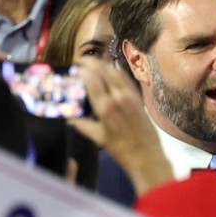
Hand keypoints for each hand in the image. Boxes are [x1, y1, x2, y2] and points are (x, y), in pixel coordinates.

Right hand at [73, 61, 172, 194]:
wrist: (146, 155)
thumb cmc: (120, 149)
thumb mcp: (98, 138)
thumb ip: (83, 125)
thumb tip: (69, 119)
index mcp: (105, 107)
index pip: (92, 80)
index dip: (83, 71)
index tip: (76, 68)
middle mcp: (118, 97)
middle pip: (104, 71)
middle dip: (92, 63)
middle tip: (82, 60)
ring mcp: (130, 95)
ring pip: (116, 72)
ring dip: (104, 64)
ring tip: (94, 62)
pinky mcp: (138, 97)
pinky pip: (126, 79)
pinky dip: (117, 71)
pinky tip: (111, 69)